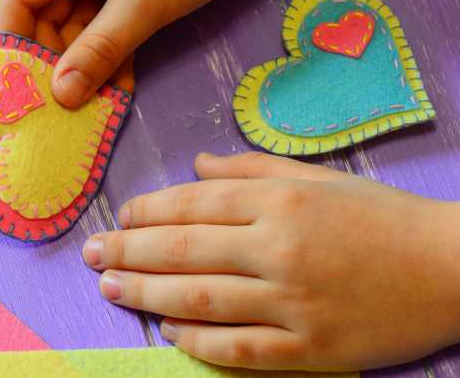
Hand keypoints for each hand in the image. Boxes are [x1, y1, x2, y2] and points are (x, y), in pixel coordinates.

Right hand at [0, 0, 261, 107]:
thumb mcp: (146, 4)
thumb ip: (100, 50)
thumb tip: (60, 96)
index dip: (14, 43)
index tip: (23, 89)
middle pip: (43, 15)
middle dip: (56, 61)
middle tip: (67, 106)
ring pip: (74, 26)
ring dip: (87, 63)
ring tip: (98, 103)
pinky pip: (101, 24)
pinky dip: (108, 53)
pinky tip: (119, 85)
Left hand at [82, 152, 459, 370]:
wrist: (452, 269)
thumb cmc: (379, 217)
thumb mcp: (317, 177)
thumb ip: (250, 170)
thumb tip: (195, 166)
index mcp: (281, 201)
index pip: (193, 204)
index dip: (147, 210)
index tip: (119, 217)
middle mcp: (281, 248)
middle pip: (184, 250)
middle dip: (128, 252)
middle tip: (91, 255)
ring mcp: (294, 303)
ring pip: (201, 298)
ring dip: (147, 294)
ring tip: (110, 288)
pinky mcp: (312, 350)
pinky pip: (240, 348)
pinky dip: (198, 340)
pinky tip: (167, 330)